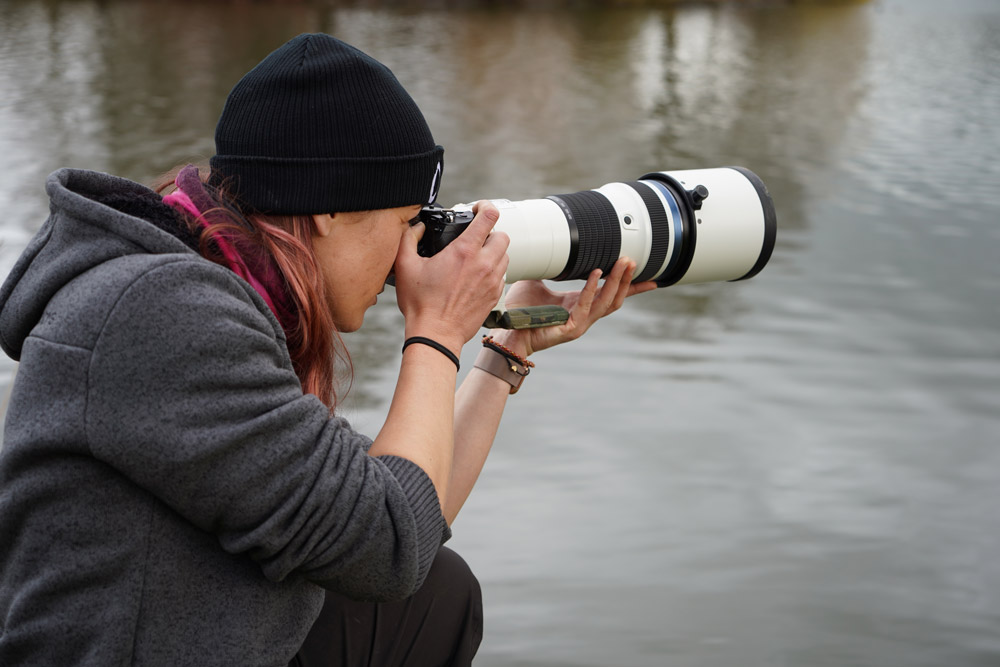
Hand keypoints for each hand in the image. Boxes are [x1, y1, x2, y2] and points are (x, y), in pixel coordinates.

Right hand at [394, 201, 509, 354]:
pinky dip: (494, 271)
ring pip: (505, 255)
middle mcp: (483, 264)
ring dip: (494, 252)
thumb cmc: (420, 304)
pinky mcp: (494, 296)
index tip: (477, 209)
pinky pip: (502, 275)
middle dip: (490, 232)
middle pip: (503, 235)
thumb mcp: (404, 266)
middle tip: (476, 238)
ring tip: (476, 257)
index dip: (485, 206)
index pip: (489, 216)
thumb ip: (409, 239)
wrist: (435, 335)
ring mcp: (492, 281)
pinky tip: (477, 276)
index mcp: (464, 251)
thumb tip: (417, 227)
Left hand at [496, 257, 656, 357]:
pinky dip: (591, 288)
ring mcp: (579, 324)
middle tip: (634, 260)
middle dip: (627, 279)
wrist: (508, 331)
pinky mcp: (570, 329)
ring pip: (606, 301)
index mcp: (580, 304)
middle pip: (615, 297)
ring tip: (623, 264)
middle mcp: (584, 315)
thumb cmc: (521, 310)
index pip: (611, 294)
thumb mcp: (538, 281)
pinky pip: (585, 305)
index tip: (651, 277)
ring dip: (616, 282)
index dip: (631, 286)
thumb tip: (549, 244)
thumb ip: (549, 266)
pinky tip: (596, 274)